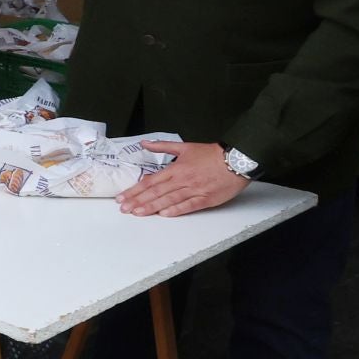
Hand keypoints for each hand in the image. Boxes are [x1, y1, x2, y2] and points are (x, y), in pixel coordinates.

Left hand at [117, 141, 250, 216]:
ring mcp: (194, 190)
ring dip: (152, 207)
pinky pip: (189, 206)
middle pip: (156, 192)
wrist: (235, 160)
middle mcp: (182, 180)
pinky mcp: (206, 199)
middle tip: (124, 208)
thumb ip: (162, 146)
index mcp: (175, 168)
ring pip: (169, 200)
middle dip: (138, 201)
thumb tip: (144, 143)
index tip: (122, 197)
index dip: (135, 190)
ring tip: (138, 213)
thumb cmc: (211, 154)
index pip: (150, 181)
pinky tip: (164, 215)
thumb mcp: (184, 147)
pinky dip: (176, 210)